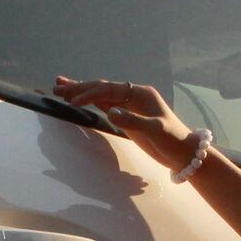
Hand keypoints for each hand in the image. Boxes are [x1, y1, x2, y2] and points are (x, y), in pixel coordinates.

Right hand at [50, 75, 196, 171]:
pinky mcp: (125, 116)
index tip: (74, 100)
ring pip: (100, 95)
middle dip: (80, 88)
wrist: (183, 153)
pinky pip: (103, 105)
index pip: (111, 90)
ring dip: (80, 91)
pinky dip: (88, 101)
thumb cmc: (173, 140)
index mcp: (141, 94)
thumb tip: (110, 112)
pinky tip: (76, 99)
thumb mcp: (155, 131)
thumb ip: (133, 121)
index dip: (91, 93)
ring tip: (59, 87)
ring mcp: (128, 105)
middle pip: (102, 88)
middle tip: (57, 87)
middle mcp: (133, 96)